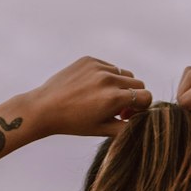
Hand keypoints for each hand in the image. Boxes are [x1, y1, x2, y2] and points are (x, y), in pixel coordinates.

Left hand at [29, 56, 152, 137]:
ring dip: (121, 85)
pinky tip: (92, 89)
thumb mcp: (103, 130)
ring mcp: (98, 67)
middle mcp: (108, 79)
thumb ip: (127, 127)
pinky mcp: (89, 60)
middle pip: (138, 83)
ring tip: (106, 98)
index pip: (146, 96)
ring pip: (124, 73)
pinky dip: (107, 77)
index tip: (128, 114)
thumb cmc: (74, 123)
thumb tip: (142, 121)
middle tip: (118, 109)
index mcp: (113, 98)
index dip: (141, 107)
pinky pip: (109, 66)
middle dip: (132, 96)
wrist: (45, 108)